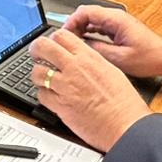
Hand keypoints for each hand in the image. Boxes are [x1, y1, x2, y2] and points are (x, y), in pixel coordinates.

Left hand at [27, 29, 151, 151]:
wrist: (125, 125)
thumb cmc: (124, 103)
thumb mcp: (112, 71)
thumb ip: (92, 61)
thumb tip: (82, 58)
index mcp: (88, 58)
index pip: (61, 35)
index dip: (53, 38)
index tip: (51, 43)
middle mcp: (74, 68)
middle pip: (43, 47)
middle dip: (36, 49)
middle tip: (36, 54)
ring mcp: (65, 87)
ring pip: (37, 72)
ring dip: (37, 74)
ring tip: (42, 78)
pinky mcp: (60, 106)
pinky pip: (41, 95)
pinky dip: (43, 95)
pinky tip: (50, 96)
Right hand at [61, 5, 161, 85]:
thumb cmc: (149, 57)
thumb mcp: (119, 58)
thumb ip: (97, 49)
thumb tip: (80, 46)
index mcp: (116, 19)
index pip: (85, 12)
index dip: (71, 21)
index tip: (63, 33)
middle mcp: (116, 17)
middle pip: (87, 13)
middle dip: (73, 25)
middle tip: (66, 40)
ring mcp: (117, 22)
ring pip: (92, 19)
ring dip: (81, 29)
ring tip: (73, 43)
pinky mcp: (118, 28)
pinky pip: (98, 26)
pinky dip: (89, 32)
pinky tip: (85, 44)